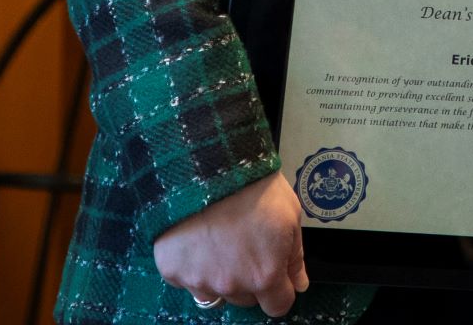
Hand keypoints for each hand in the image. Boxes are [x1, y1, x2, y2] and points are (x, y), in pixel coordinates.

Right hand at [152, 172, 310, 316]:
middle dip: (250, 279)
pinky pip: (187, 279)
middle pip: (246, 299)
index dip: (280, 290)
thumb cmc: (253, 186)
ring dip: (220, 274)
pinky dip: (193, 265)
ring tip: (219, 239)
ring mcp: (199, 281)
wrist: (207, 167)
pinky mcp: (172, 271)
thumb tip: (299, 284)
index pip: (277, 306)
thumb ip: (294, 256)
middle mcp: (231, 286)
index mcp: (265, 275)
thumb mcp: (289, 215)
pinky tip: (197, 238)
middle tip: (246, 246)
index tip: (275, 273)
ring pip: (215, 291)